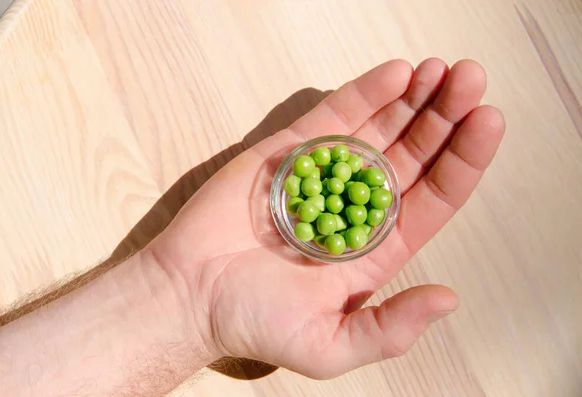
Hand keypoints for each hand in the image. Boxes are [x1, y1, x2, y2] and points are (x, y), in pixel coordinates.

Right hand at [151, 59, 504, 378]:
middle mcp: (358, 206)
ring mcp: (325, 175)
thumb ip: (389, 330)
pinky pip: (335, 118)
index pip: (433, 198)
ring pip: (380, 130)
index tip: (487, 121)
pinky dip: (366, 94)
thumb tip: (448, 299)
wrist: (191, 294)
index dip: (463, 160)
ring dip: (414, 98)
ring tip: (442, 70)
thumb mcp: (329, 348)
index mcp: (377, 248)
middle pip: (414, 155)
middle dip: (445, 117)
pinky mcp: (290, 153)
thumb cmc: (256, 324)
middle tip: (470, 79)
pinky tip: (397, 74)